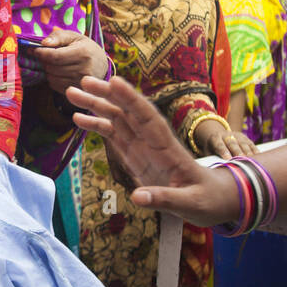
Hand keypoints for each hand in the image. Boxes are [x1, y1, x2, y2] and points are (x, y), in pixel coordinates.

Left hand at [32, 29, 109, 94]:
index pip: (55, 56)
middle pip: (51, 67)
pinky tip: (59, 72)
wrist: (101, 65)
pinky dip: (52, 78)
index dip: (41, 53)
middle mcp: (83, 69)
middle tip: (47, 55)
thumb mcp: (74, 37)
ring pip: (51, 77)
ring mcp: (80, 83)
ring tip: (55, 64)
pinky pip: (54, 85)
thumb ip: (58, 36)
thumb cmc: (85, 48)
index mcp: (83, 53)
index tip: (34, 49)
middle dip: (44, 61)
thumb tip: (43, 43)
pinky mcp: (76, 91)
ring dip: (48, 70)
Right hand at [67, 75, 240, 225]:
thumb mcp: (191, 204)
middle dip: (106, 96)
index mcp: (169, 148)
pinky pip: (114, 137)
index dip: (132, 100)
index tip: (115, 83)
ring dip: (96, 106)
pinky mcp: (136, 156)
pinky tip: (79, 119)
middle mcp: (153, 142)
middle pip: (128, 113)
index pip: (148, 119)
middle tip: (82, 81)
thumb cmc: (206, 199)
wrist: (214, 199)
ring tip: (72, 94)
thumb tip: (137, 198)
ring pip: (117, 120)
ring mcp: (143, 147)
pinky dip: (97, 126)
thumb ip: (165, 199)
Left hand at [194, 118, 257, 159]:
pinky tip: (259, 157)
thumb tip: (216, 171)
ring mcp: (235, 135)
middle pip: (232, 143)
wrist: (217, 136)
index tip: (228, 159)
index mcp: (214, 139)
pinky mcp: (244, 137)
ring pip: (243, 143)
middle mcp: (225, 135)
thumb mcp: (208, 153)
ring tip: (252, 161)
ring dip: (248, 152)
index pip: (219, 145)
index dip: (224, 152)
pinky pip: (250, 143)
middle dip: (238, 152)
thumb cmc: (212, 150)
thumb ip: (212, 159)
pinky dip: (254, 150)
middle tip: (242, 161)